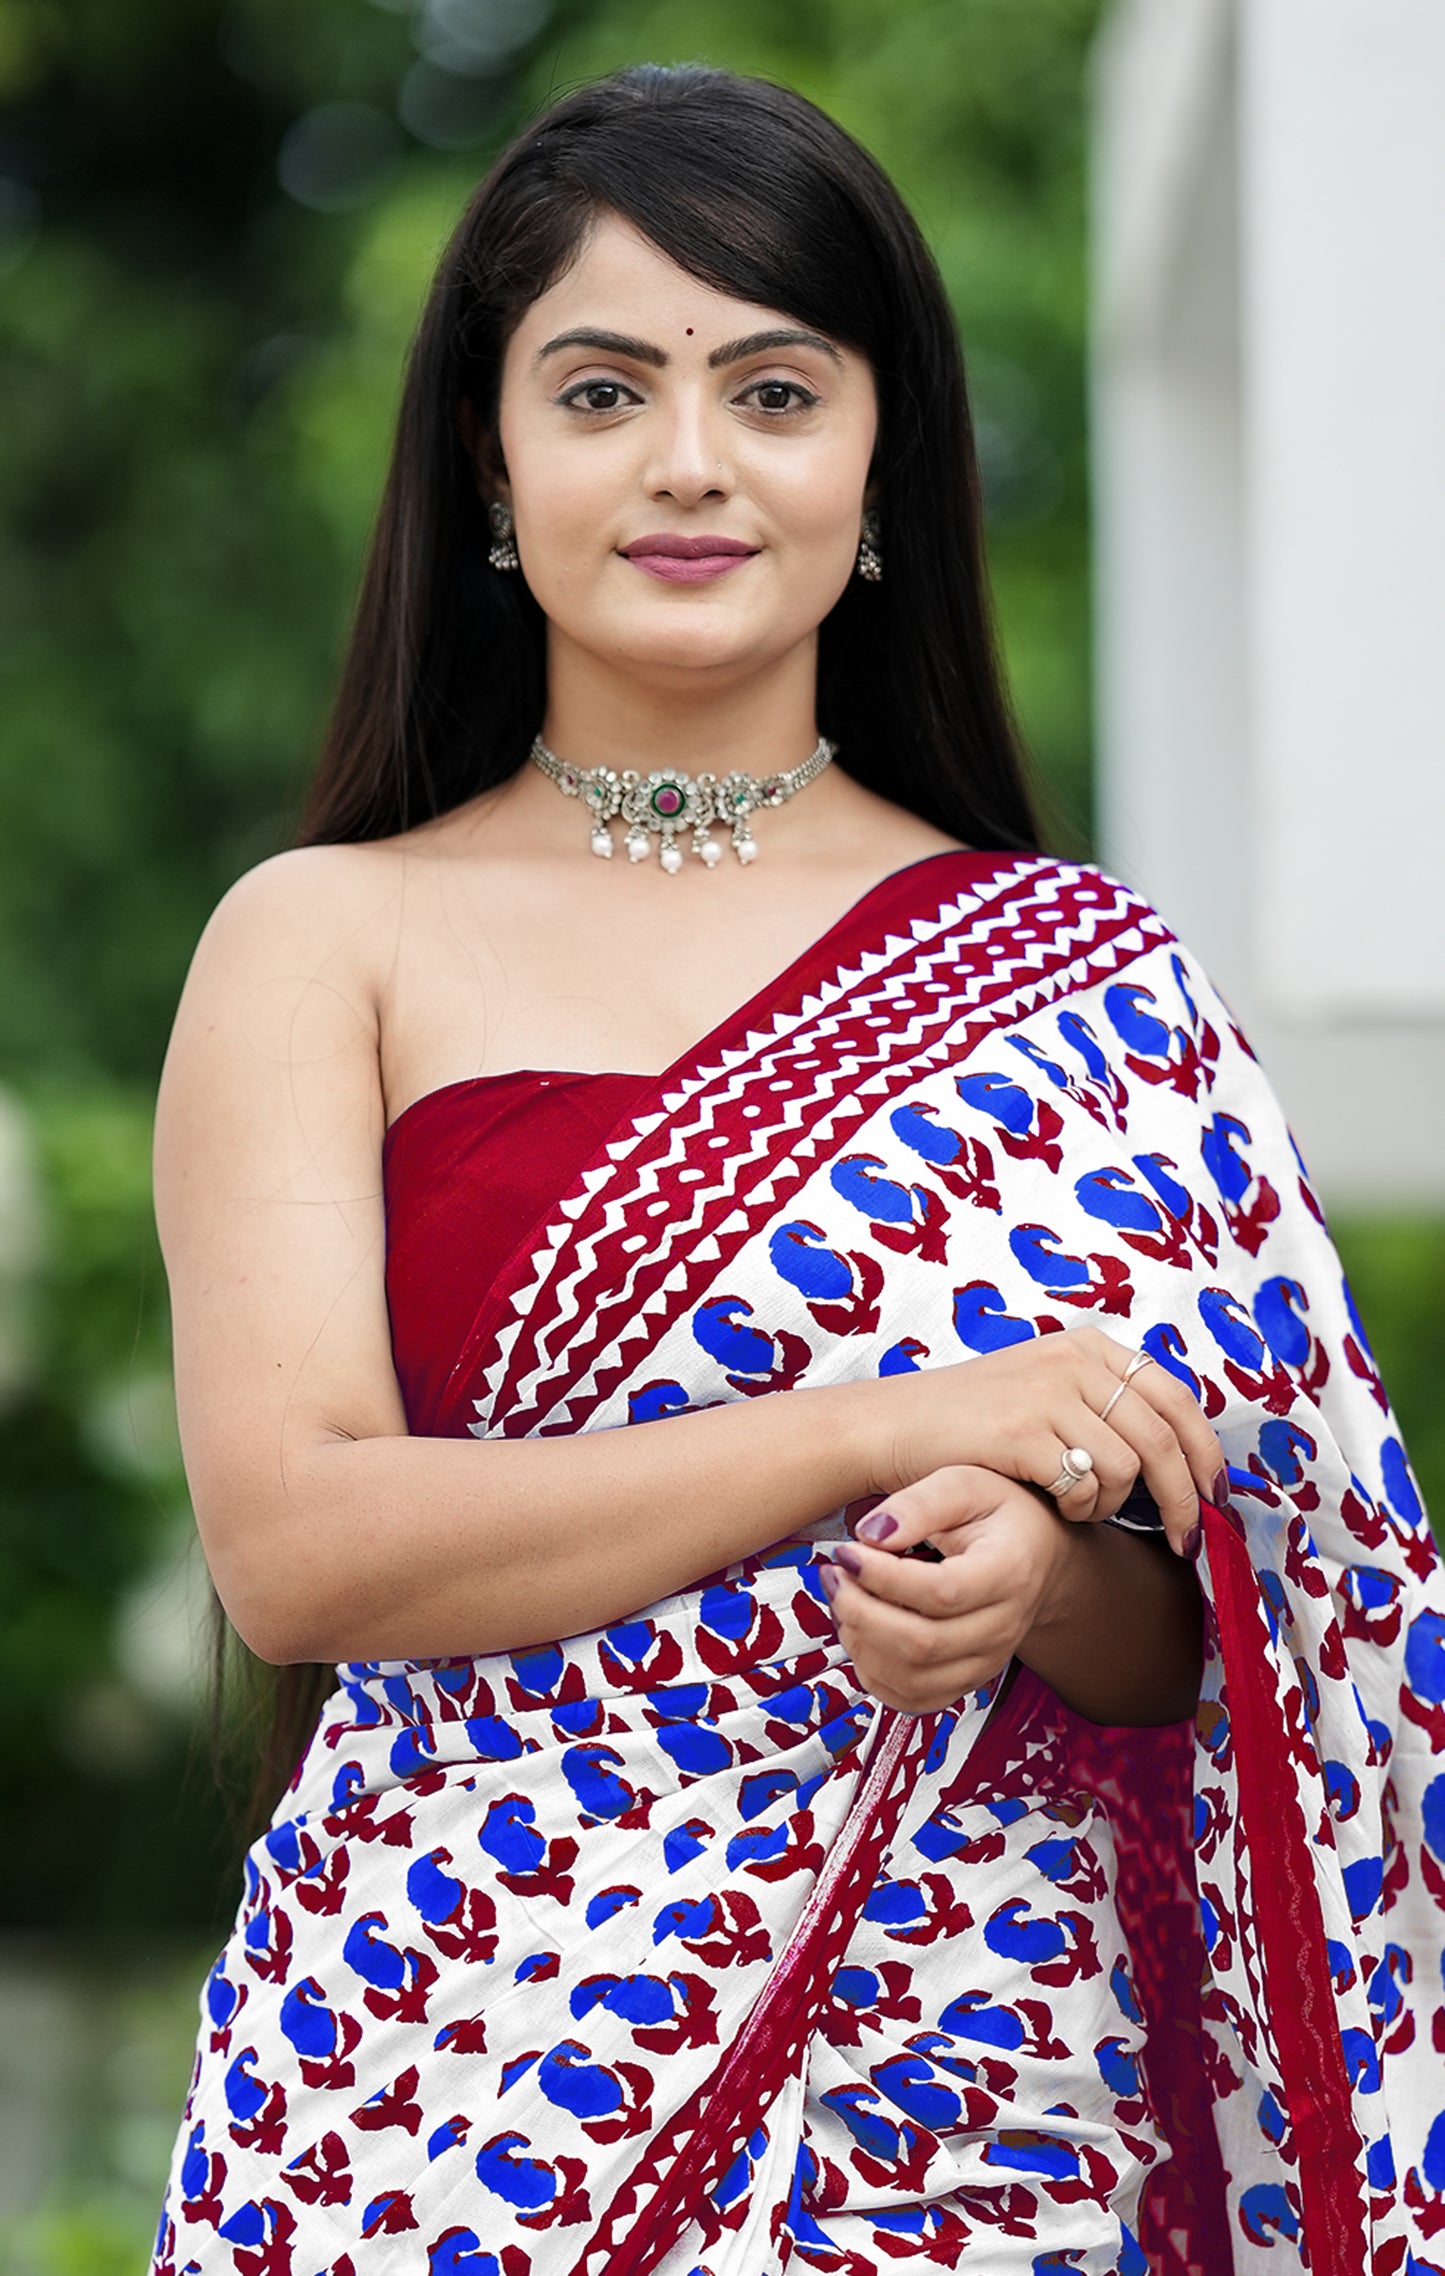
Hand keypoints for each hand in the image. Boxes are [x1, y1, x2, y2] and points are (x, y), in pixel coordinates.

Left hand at [820, 1464, 1073, 1714]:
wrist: (1037, 1551)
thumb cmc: (999, 1512)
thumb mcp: (965, 1483)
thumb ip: (919, 1503)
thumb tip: (871, 1534)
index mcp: (1009, 1572)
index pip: (940, 1593)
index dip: (882, 1578)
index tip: (847, 1551)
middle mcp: (1003, 1626)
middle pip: (922, 1645)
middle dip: (860, 1612)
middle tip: (836, 1575)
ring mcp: (987, 1660)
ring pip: (913, 1680)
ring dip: (861, 1644)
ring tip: (845, 1600)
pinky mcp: (966, 1680)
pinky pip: (913, 1699)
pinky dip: (874, 1674)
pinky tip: (861, 1633)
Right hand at [867, 1325, 1223, 1554]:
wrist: (894, 1426)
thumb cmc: (971, 1420)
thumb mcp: (1044, 1389)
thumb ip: (1103, 1406)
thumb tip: (1183, 1457)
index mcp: (1087, 1346)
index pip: (1177, 1397)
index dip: (1206, 1452)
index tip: (1215, 1496)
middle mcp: (1074, 1361)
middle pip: (1164, 1438)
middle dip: (1186, 1500)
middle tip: (1188, 1542)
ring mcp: (1048, 1393)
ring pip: (1128, 1468)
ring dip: (1115, 1506)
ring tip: (1085, 1511)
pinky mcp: (1023, 1431)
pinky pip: (1085, 1487)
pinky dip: (1079, 1510)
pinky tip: (1056, 1508)